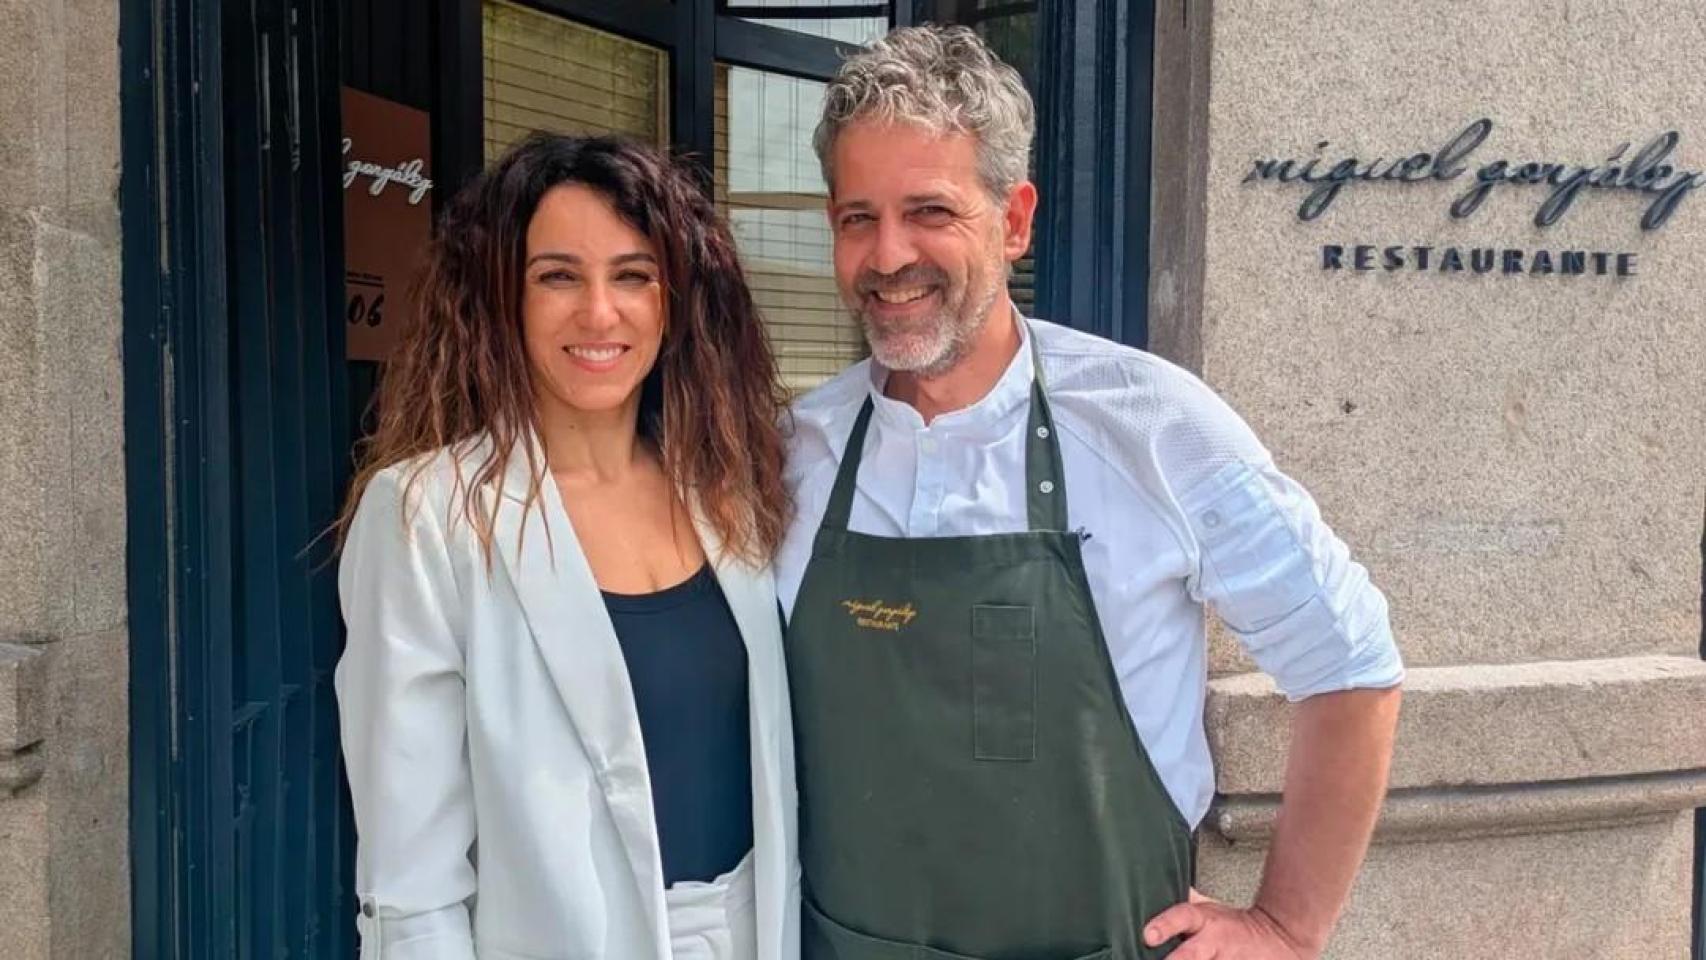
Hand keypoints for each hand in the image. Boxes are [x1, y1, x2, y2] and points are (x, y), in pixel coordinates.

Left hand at [1143, 889, 1315, 959]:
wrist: (1279, 938)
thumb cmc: (1235, 925)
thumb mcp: (1208, 910)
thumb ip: (1184, 909)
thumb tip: (1153, 890)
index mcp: (1205, 921)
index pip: (1182, 917)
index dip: (1164, 926)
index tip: (1149, 936)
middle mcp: (1214, 944)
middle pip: (1191, 955)